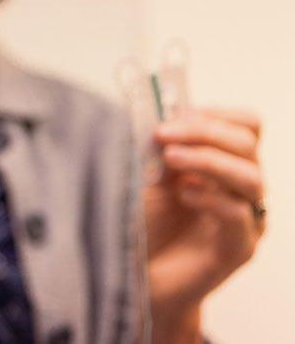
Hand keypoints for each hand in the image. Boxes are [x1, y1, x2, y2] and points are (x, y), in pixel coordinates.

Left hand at [145, 109, 265, 343]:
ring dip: (208, 159)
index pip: (245, 126)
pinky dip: (212, 198)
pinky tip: (183, 194)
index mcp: (225, 164)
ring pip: (251, 175)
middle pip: (248, 143)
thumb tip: (163, 114)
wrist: (140, 277)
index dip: (214, 114)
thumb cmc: (145, 226)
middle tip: (163, 134)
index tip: (174, 114)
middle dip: (205, 132)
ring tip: (169, 158)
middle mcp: (241, 188)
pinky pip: (239, 214)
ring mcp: (245, 218)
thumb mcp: (148, 179)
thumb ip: (160, 149)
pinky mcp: (239, 248)